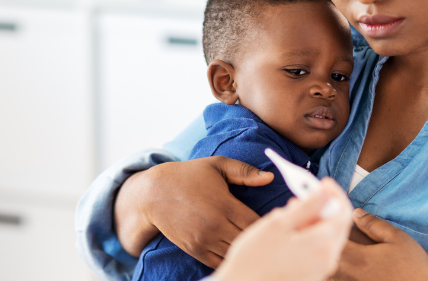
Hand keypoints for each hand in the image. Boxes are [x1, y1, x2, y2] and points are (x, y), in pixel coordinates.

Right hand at [113, 156, 273, 266]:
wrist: (153, 193)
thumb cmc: (188, 175)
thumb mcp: (217, 166)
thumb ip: (245, 171)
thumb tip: (269, 178)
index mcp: (224, 204)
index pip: (257, 222)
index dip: (268, 222)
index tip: (273, 218)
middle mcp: (215, 225)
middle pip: (248, 240)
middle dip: (259, 237)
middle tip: (266, 231)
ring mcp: (204, 240)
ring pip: (235, 253)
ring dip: (245, 248)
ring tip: (253, 241)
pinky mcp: (195, 250)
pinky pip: (219, 261)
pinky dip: (229, 256)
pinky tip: (235, 247)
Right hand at [213, 178, 353, 280]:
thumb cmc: (254, 258)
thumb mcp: (278, 224)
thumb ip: (306, 206)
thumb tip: (325, 192)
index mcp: (322, 244)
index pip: (343, 211)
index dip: (335, 193)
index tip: (322, 182)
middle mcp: (328, 260)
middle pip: (337, 225)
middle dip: (324, 207)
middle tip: (303, 196)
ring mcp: (320, 271)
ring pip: (326, 238)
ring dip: (314, 222)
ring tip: (289, 214)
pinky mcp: (311, 277)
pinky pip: (318, 251)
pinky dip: (308, 237)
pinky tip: (288, 234)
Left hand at [333, 209, 427, 280]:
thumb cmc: (413, 267)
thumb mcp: (397, 238)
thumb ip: (373, 224)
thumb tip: (355, 213)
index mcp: (356, 257)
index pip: (330, 239)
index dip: (326, 229)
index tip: (328, 221)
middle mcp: (348, 274)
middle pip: (323, 257)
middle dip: (324, 244)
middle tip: (326, 234)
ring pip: (328, 271)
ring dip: (329, 259)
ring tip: (331, 250)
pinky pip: (336, 280)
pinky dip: (335, 272)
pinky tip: (343, 267)